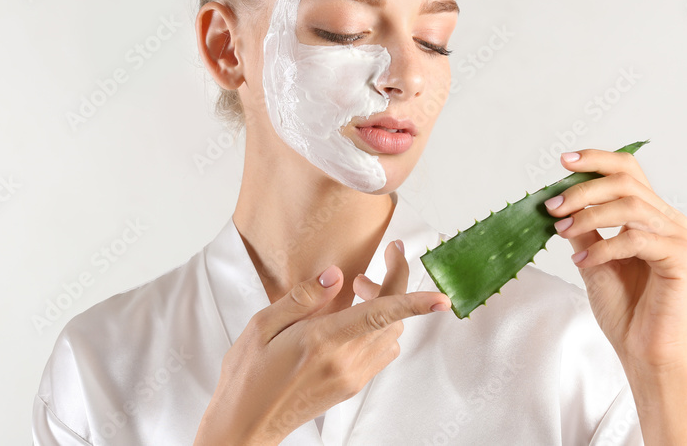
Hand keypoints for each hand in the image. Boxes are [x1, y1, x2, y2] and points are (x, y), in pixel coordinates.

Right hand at [195, 239, 450, 444]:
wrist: (245, 424)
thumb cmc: (247, 375)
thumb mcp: (261, 326)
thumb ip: (303, 297)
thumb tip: (335, 274)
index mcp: (321, 340)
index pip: (379, 314)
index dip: (414, 302)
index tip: (441, 297)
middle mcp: (344, 361)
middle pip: (392, 318)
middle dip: (394, 283)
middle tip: (376, 262)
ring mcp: (351, 376)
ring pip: (391, 334)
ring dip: (386, 307)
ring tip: (356, 289)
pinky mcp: (351, 386)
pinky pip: (381, 352)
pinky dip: (379, 328)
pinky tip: (353, 320)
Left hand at [543, 148, 686, 369]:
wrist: (642, 350)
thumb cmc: (623, 307)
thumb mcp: (592, 259)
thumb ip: (582, 230)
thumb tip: (557, 203)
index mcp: (652, 215)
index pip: (628, 170)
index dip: (597, 160)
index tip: (564, 161)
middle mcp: (669, 220)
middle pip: (626, 182)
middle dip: (583, 190)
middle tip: (553, 206)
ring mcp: (679, 238)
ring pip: (630, 206)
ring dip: (589, 216)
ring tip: (562, 231)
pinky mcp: (681, 259)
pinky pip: (636, 239)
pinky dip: (603, 247)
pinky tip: (583, 263)